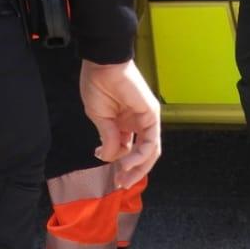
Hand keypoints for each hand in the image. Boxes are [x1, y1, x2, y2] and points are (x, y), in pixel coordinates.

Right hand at [80, 58, 161, 187]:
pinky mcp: (152, 116)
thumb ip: (107, 138)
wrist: (103, 64)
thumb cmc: (97, 84)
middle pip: (141, 154)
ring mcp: (147, 120)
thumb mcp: (99, 117)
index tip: (100, 159)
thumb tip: (107, 158)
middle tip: (120, 183)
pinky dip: (140, 156)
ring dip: (137, 168)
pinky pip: (150, 142)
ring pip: (149, 152)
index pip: (126, 148)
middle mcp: (138, 123)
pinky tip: (126, 163)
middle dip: (131, 172)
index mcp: (124, 122)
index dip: (115, 159)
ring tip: (122, 176)